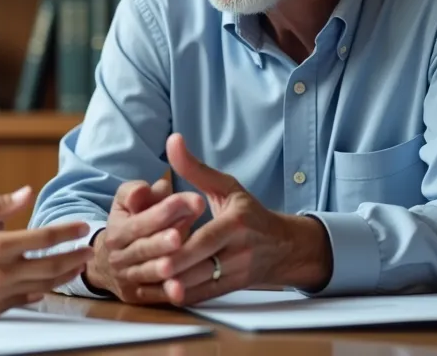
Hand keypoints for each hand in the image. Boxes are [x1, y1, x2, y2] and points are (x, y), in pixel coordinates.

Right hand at [0, 186, 94, 318]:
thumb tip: (27, 192)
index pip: (43, 239)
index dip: (67, 232)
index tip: (82, 227)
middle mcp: (1, 272)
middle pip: (50, 266)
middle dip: (74, 257)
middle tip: (88, 250)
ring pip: (42, 286)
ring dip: (63, 276)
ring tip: (76, 267)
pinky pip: (23, 300)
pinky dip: (38, 292)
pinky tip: (47, 286)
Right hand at [85, 177, 205, 303]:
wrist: (106, 264)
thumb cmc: (128, 225)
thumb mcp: (124, 203)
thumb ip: (135, 192)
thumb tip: (146, 188)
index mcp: (116, 231)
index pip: (139, 222)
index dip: (163, 212)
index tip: (189, 201)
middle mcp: (119, 257)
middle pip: (142, 249)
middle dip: (160, 242)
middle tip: (177, 237)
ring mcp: (127, 278)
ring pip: (146, 273)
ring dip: (161, 268)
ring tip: (176, 262)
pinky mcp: (137, 297)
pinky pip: (153, 296)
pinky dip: (166, 293)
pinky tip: (179, 291)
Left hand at [120, 134, 331, 304]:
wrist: (285, 246)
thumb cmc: (248, 213)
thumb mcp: (226, 186)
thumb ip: (196, 168)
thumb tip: (173, 139)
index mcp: (237, 223)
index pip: (209, 238)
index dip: (186, 248)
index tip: (162, 254)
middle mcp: (240, 250)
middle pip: (205, 265)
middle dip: (178, 270)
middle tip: (151, 270)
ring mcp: (239, 272)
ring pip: (206, 285)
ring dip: (180, 287)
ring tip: (154, 285)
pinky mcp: (234, 287)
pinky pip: (209, 296)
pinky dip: (189, 297)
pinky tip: (168, 295)